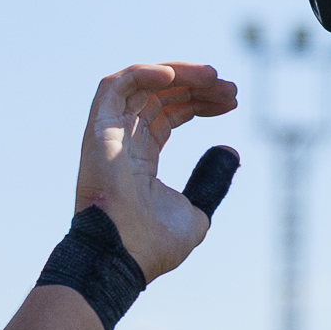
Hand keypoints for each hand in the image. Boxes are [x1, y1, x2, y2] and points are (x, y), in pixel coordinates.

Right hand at [77, 63, 239, 278]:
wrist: (124, 255)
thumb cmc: (154, 242)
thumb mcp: (197, 209)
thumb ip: (211, 179)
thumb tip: (232, 149)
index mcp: (141, 158)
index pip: (170, 114)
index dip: (200, 103)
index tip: (232, 102)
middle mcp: (123, 140)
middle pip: (160, 96)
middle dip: (197, 87)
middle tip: (231, 89)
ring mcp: (109, 133)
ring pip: (142, 86)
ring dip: (179, 74)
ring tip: (214, 77)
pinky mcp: (98, 129)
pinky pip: (114, 87)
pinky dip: (143, 73)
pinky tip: (174, 74)